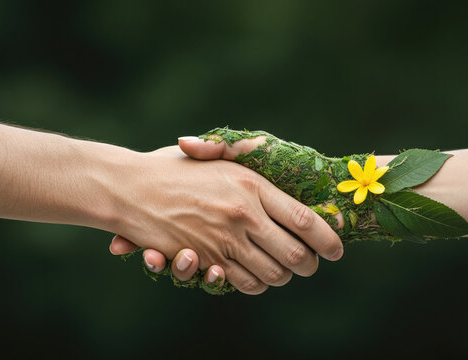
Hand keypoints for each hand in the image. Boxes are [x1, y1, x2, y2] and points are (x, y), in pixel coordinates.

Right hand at [107, 145, 342, 294]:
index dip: (329, 238)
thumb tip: (276, 155)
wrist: (129, 187)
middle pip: (296, 255)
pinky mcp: (205, 259)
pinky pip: (242, 283)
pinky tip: (254, 274)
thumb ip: (247, 157)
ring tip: (284, 269)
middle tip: (312, 264)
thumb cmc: (174, 167)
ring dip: (282, 277)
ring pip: (272, 275)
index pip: (305, 219)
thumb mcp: (216, 156)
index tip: (338, 249)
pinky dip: (254, 284)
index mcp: (252, 185)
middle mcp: (243, 214)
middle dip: (310, 266)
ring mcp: (224, 240)